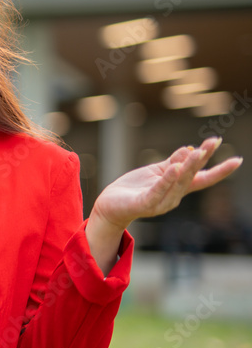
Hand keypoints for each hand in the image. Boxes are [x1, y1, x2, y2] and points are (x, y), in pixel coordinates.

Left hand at [91, 137, 242, 230]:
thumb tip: (191, 149)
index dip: (219, 170)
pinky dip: (166, 180)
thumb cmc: (134, 189)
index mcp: (177, 187)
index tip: (237, 160)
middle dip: (203, 159)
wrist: (110, 206)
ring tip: (198, 151)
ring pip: (178, 183)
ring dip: (188, 167)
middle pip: (192, 176)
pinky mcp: (144, 204)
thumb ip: (172, 162)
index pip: (202, 178)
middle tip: (214, 142)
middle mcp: (173, 196)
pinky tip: (173, 168)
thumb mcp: (156, 172)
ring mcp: (160, 202)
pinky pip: (158, 191)